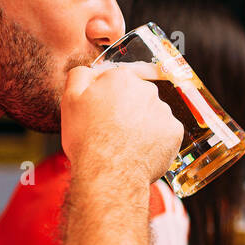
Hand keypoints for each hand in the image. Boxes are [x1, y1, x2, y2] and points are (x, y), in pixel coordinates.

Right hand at [61, 61, 182, 181]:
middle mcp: (147, 90)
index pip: (117, 81)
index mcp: (122, 78)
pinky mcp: (174, 132)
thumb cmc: (88, 139)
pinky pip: (165, 132)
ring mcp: (163, 111)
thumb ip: (81, 75)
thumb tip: (91, 71)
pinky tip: (140, 150)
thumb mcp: (70, 100)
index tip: (102, 112)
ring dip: (142, 124)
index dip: (107, 97)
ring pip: (152, 114)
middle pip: (136, 96)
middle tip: (112, 130)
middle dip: (126, 109)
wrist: (109, 173)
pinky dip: (155, 140)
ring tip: (125, 143)